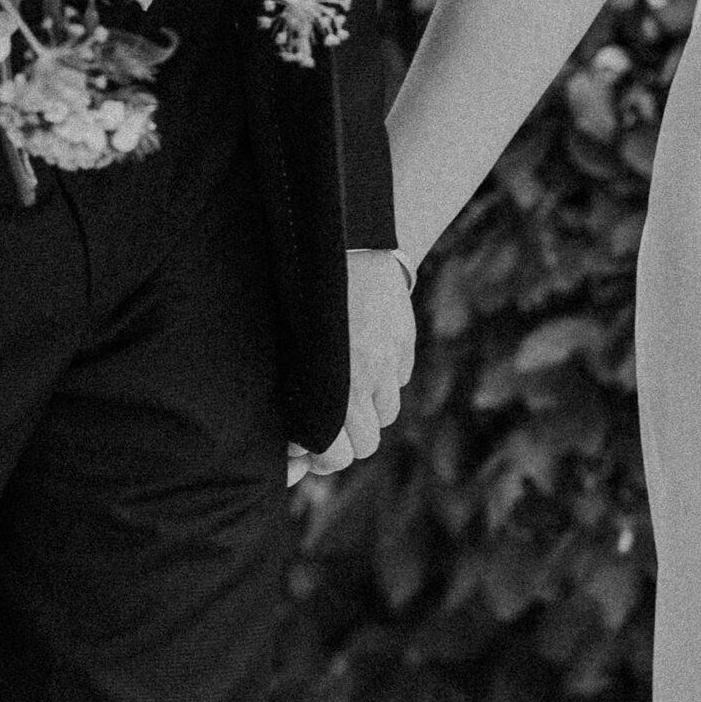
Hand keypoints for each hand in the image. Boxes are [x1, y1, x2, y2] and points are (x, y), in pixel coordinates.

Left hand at [286, 248, 415, 486]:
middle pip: (368, 443)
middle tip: (330, 426)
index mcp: (334, 385)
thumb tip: (294, 444)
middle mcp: (367, 378)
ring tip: (349, 386)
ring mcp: (391, 358)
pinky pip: (400, 376)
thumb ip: (299, 395)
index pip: (339, 454)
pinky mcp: (406, 339)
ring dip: (369, 409)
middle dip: (348, 440)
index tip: (309, 449)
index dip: (323, 458)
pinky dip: (386, 377)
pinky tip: (368, 356)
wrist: (344, 242)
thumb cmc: (304, 295)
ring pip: (387, 412)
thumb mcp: (294, 350)